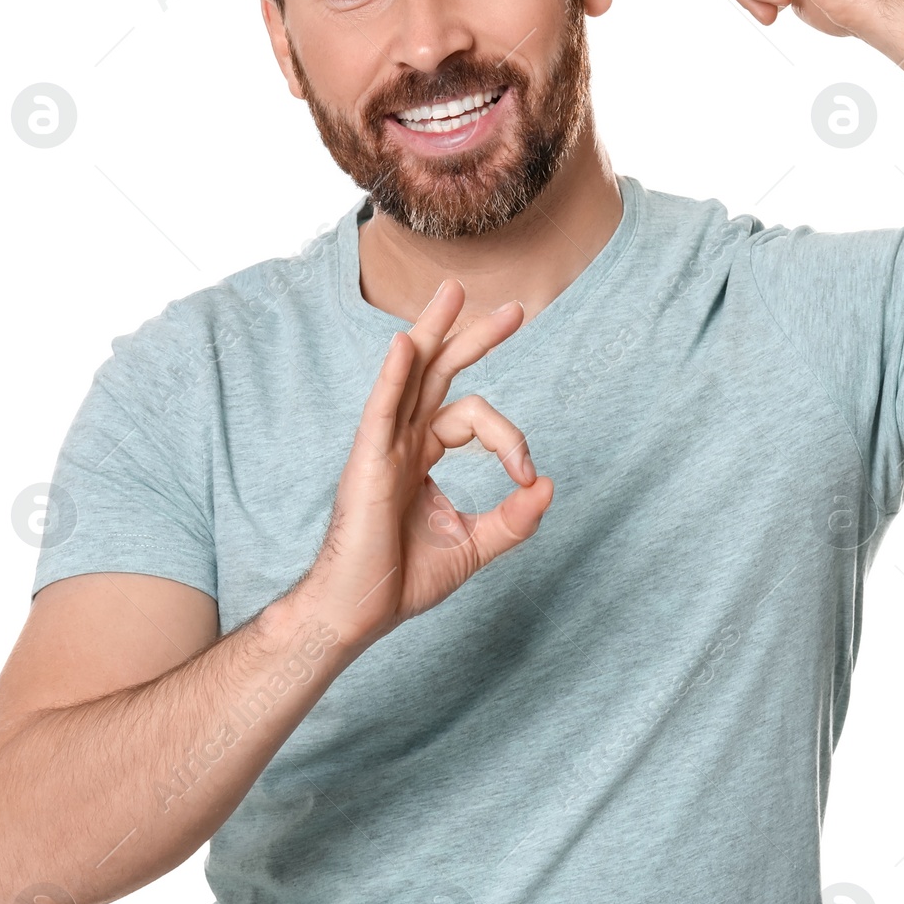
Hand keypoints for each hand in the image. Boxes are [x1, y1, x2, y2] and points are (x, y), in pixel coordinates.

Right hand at [299, 279, 553, 647]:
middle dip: (475, 338)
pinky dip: (395, 374)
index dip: (510, 440)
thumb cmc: (399, 581)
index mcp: (422, 454)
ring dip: (435, 331)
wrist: (354, 614)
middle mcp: (402, 441)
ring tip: (455, 290)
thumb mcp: (473, 546)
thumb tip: (548, 486)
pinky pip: (382, 409)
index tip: (528, 477)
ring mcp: (382, 447)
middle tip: (515, 309)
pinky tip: (406, 343)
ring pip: (411, 374)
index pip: (474, 419)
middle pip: (440, 372)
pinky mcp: (367, 463)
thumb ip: (513, 520)